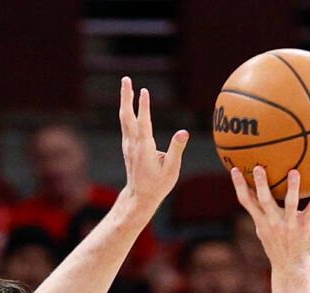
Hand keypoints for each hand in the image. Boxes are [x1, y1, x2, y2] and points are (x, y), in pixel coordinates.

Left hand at [116, 78, 188, 209]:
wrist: (139, 197)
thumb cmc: (157, 185)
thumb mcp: (171, 170)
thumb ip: (176, 149)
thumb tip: (184, 132)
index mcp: (144, 148)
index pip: (144, 123)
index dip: (144, 106)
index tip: (144, 91)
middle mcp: (133, 144)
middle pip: (127, 116)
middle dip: (126, 96)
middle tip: (126, 79)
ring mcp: (128, 144)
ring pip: (124, 118)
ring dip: (125, 100)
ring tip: (126, 84)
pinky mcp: (128, 146)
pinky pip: (126, 124)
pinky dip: (127, 111)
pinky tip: (128, 104)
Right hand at [231, 165, 309, 273]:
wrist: (291, 267)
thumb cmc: (277, 246)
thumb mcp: (264, 231)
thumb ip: (260, 214)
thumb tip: (254, 194)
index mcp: (261, 221)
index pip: (246, 201)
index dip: (239, 185)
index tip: (235, 169)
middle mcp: (274, 222)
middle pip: (265, 200)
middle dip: (261, 184)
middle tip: (258, 167)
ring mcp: (290, 225)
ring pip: (291, 203)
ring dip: (292, 187)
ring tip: (294, 171)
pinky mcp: (305, 226)